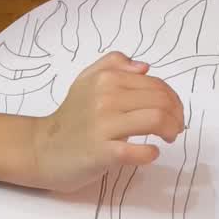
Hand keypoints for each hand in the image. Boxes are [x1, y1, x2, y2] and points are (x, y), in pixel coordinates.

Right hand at [28, 52, 184, 191]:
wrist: (41, 149)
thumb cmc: (70, 117)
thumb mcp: (86, 81)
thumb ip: (113, 65)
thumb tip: (144, 67)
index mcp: (106, 79)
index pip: (154, 84)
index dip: (172, 99)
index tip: (174, 112)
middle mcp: (105, 98)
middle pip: (160, 101)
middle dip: (176, 115)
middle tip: (175, 127)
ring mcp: (103, 126)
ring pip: (154, 120)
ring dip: (171, 130)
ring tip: (169, 137)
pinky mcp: (101, 152)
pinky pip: (137, 151)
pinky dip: (151, 153)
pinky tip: (150, 153)